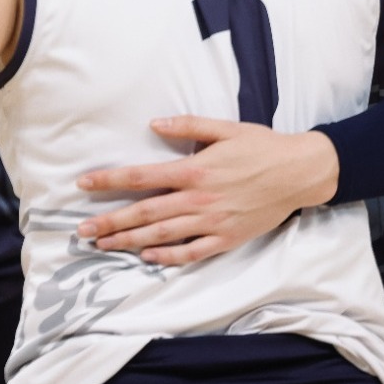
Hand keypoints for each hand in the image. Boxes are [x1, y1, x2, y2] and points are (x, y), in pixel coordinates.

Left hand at [75, 116, 338, 266]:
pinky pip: (192, 252)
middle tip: (82, 230)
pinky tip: (147, 258)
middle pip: (144, 213)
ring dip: (129, 242)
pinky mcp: (227, 239)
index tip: (84, 184)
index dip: (109, 180)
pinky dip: (168, 258)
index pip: (140, 177)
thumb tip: (153, 124)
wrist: (301, 173)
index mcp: (194, 170)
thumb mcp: (225, 128)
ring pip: (162, 235)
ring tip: (103, 245)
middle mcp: (198, 199)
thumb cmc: (262, 147)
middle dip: (110, 221)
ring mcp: (212, 222)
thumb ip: (187, 125)